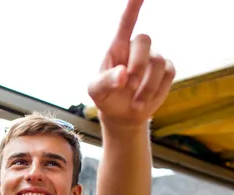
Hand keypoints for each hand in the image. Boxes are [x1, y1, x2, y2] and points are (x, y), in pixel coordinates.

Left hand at [88, 0, 175, 126]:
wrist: (122, 114)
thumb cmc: (106, 96)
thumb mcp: (96, 92)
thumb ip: (104, 81)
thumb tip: (122, 74)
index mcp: (117, 47)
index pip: (126, 21)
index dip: (134, 5)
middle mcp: (136, 48)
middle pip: (144, 40)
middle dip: (137, 65)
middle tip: (128, 85)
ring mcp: (153, 58)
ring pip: (158, 62)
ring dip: (146, 87)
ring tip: (135, 102)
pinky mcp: (166, 70)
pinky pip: (168, 73)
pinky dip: (156, 90)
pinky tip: (144, 100)